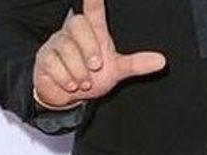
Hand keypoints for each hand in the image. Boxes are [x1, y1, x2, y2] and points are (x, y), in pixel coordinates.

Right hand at [32, 0, 166, 108]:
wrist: (68, 95)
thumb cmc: (92, 76)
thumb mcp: (116, 70)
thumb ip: (136, 64)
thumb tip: (162, 60)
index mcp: (93, 32)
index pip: (94, 10)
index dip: (94, 1)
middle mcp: (73, 33)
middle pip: (78, 25)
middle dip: (89, 49)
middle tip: (95, 67)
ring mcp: (56, 43)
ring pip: (66, 49)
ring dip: (79, 71)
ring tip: (84, 81)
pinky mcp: (44, 57)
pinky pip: (53, 64)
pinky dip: (66, 78)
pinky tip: (70, 83)